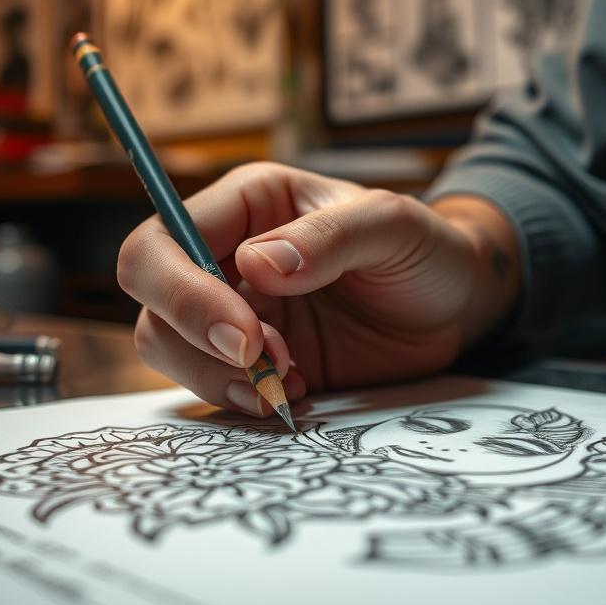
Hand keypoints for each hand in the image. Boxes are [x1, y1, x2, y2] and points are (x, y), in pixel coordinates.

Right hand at [117, 163, 518, 415]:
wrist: (456, 306)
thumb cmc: (424, 249)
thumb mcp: (392, 226)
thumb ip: (329, 238)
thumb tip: (255, 265)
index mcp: (248, 205)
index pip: (164, 240)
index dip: (184, 291)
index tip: (247, 335)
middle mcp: (228, 256)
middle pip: (150, 297)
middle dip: (194, 338)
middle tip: (264, 363)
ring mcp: (237, 312)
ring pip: (169, 347)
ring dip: (217, 376)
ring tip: (289, 383)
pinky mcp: (255, 361)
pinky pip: (213, 385)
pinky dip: (239, 399)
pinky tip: (292, 397)